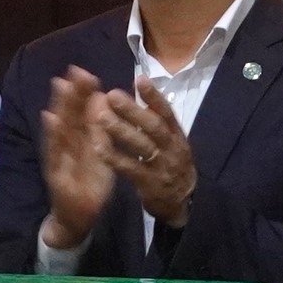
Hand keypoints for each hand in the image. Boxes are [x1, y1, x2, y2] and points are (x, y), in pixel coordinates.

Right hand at [37, 68, 114, 249]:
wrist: (78, 218)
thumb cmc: (89, 183)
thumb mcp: (100, 154)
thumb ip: (100, 129)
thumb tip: (103, 98)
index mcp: (80, 140)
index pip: (81, 113)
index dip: (82, 92)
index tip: (84, 72)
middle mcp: (67, 145)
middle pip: (69, 115)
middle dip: (71, 93)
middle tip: (74, 70)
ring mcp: (59, 157)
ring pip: (59, 128)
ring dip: (59, 106)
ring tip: (60, 85)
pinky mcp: (56, 172)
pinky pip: (55, 152)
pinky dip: (52, 135)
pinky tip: (50, 119)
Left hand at [95, 81, 199, 229]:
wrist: (183, 204)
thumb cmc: (172, 166)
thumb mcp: (173, 143)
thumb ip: (158, 122)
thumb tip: (143, 94)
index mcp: (177, 136)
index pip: (167, 112)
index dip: (154, 96)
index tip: (139, 79)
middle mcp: (171, 148)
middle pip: (153, 126)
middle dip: (133, 110)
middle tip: (112, 95)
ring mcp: (161, 167)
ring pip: (142, 146)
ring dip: (121, 130)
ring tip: (101, 117)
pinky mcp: (149, 184)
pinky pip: (131, 169)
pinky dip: (115, 158)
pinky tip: (99, 148)